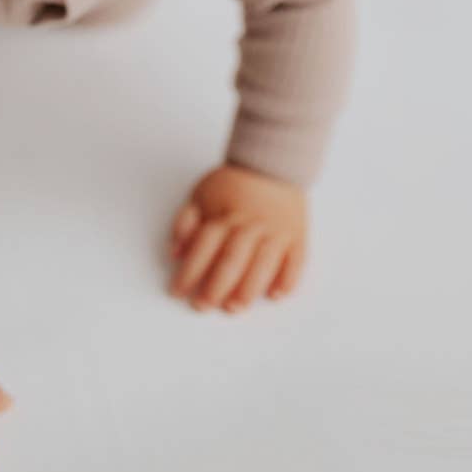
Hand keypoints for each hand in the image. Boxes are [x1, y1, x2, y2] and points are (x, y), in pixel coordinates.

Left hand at [167, 162, 307, 312]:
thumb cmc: (233, 183)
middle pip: (231, 260)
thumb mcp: (200, 194)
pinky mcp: (297, 236)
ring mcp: (276, 231)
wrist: (272, 163)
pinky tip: (276, 295)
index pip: (203, 247)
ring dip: (248, 289)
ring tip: (234, 308)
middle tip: (202, 306)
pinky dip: (287, 279)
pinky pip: (296, 261)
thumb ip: (185, 223)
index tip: (177, 292)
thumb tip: (174, 253)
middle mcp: (250, 225)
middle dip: (215, 287)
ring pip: (262, 264)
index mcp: (224, 215)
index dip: (188, 272)